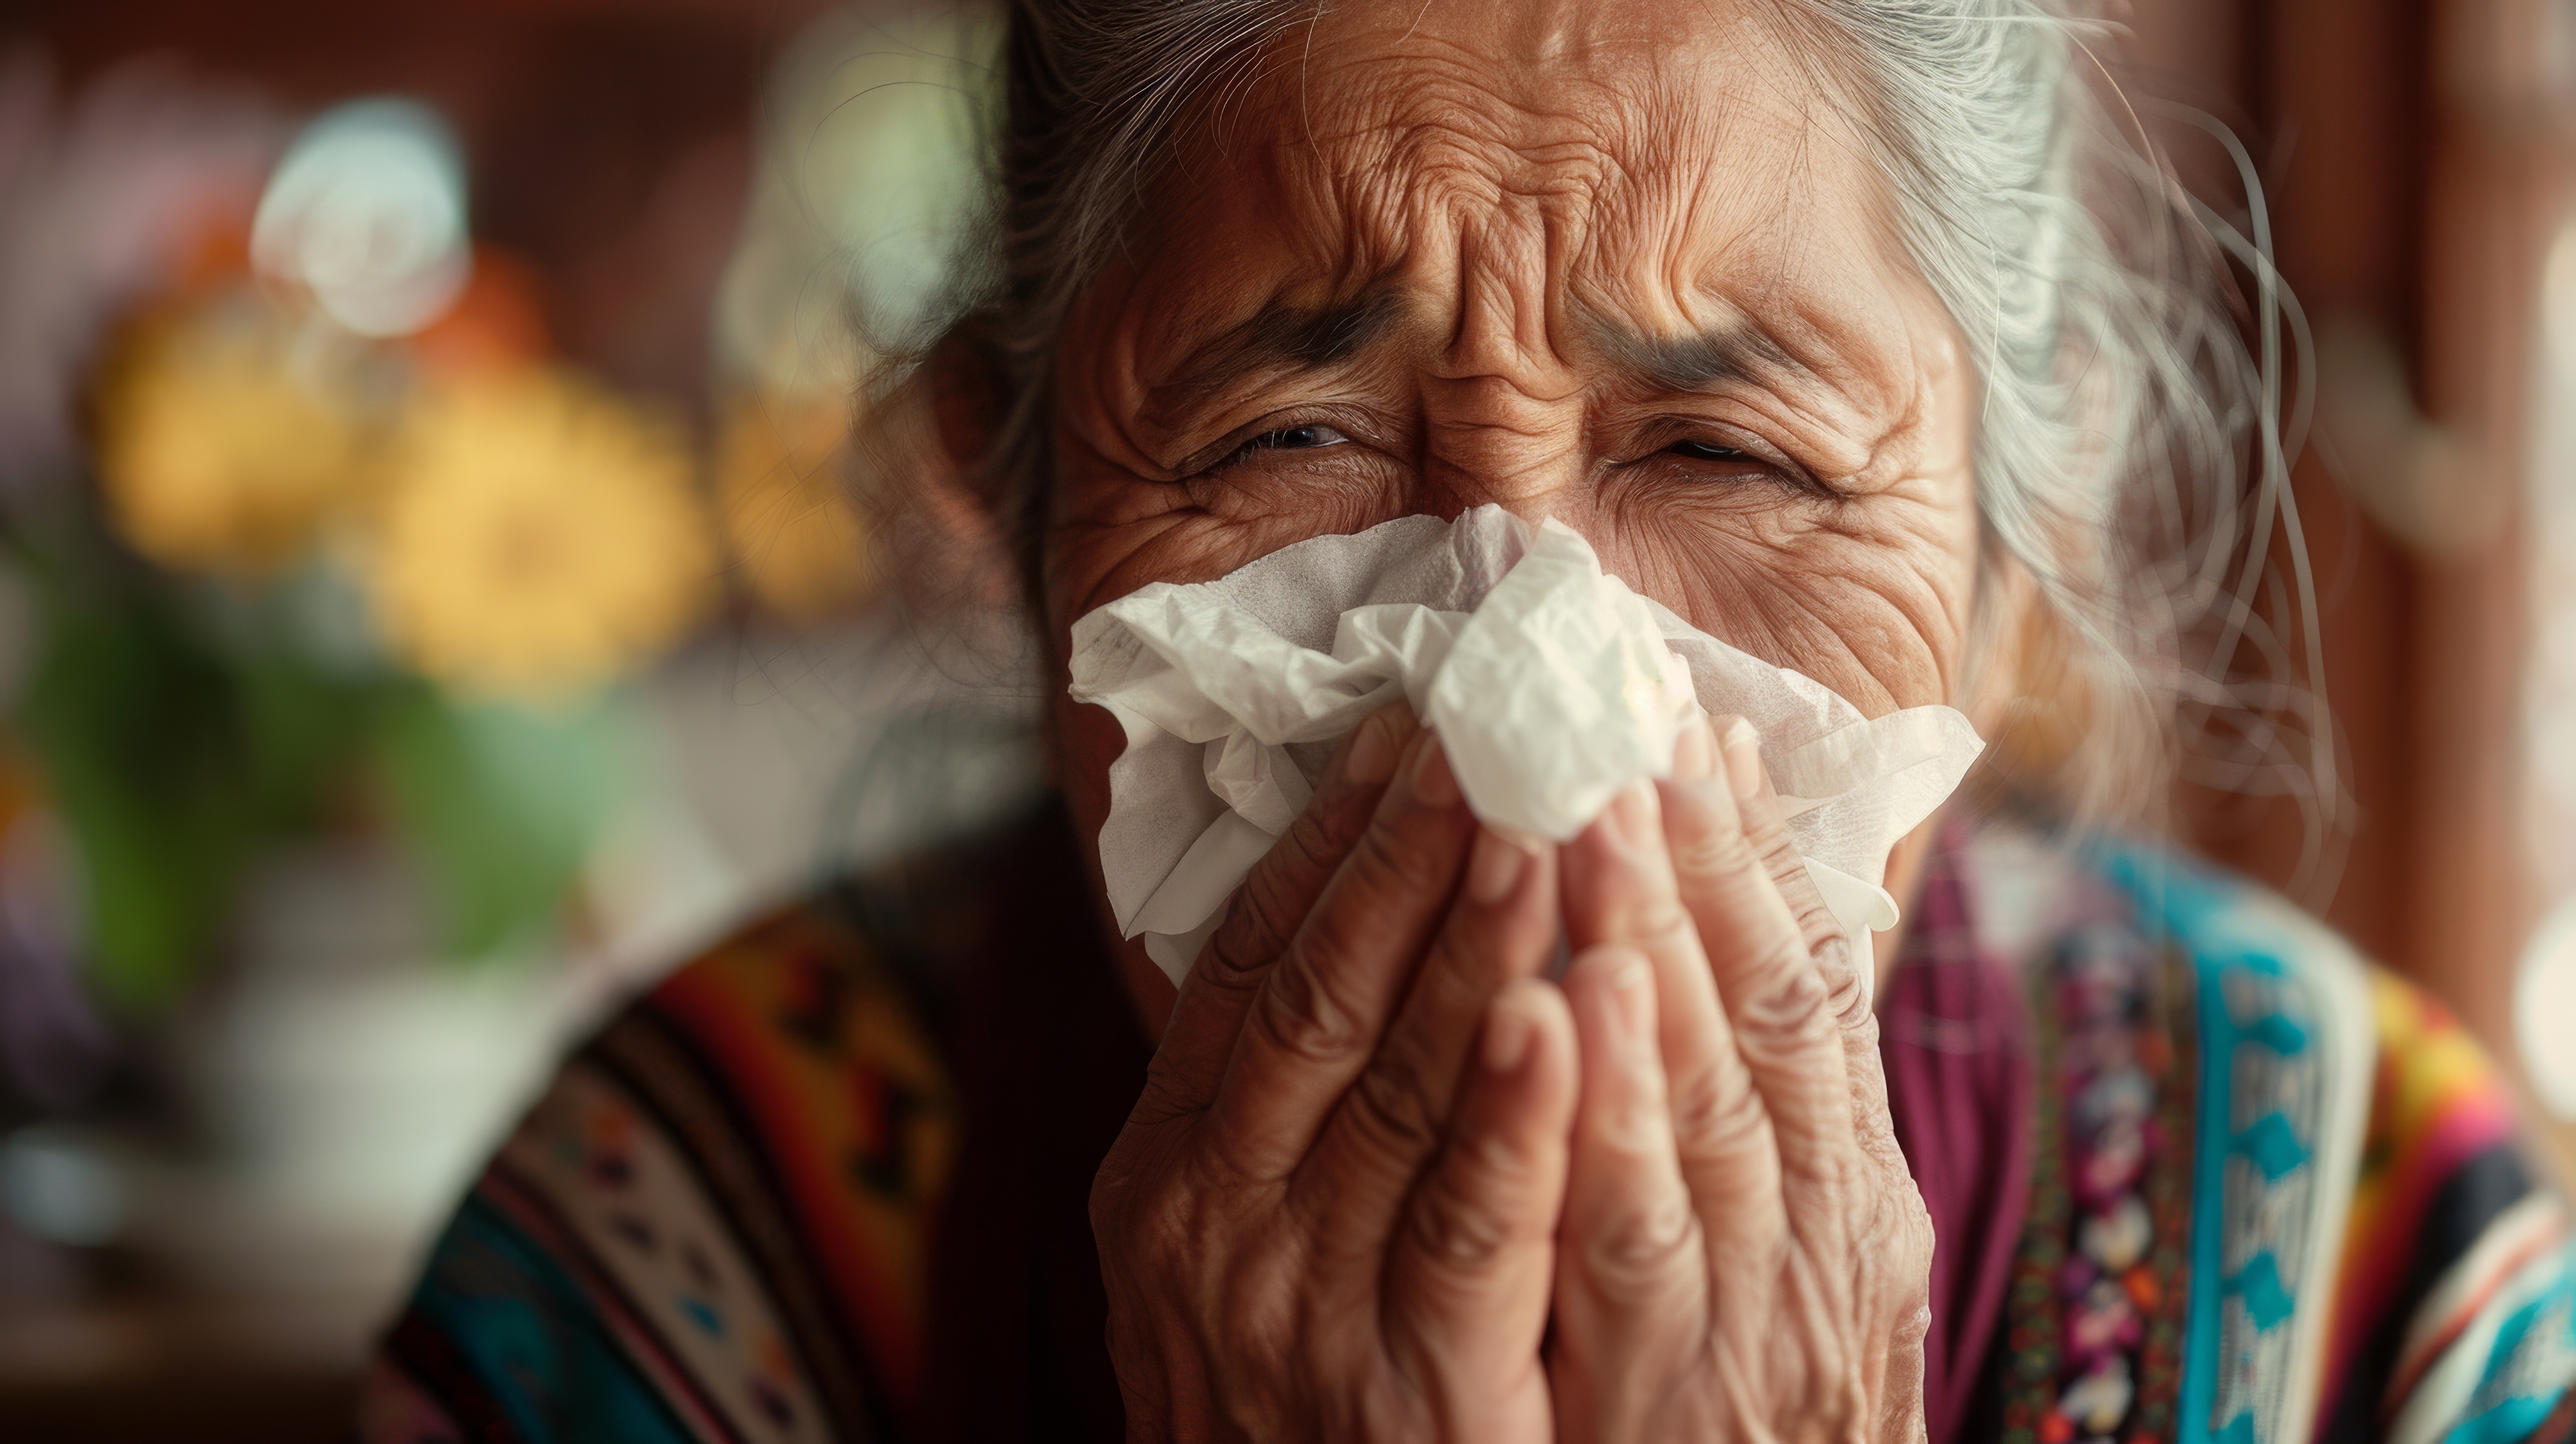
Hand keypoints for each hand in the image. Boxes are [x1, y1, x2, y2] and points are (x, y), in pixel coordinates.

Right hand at [1089, 706, 1578, 1441]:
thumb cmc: (1284, 1401)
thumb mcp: (1235, 1251)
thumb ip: (1270, 1111)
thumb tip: (1336, 913)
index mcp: (1165, 1173)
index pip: (1247, 964)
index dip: (1324, 839)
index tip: (1405, 723)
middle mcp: (1209, 1224)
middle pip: (1319, 993)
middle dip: (1411, 846)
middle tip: (1498, 715)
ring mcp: (1298, 1309)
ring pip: (1399, 1081)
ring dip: (1478, 935)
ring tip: (1551, 805)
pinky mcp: (1410, 1390)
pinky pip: (1473, 1226)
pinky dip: (1516, 1110)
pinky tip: (1565, 1004)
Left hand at [1545, 715, 1933, 1443]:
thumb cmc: (1757, 1404)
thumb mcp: (1795, 1258)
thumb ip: (1765, 1114)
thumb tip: (1726, 941)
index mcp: (1856, 1194)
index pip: (1815, 992)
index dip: (1762, 856)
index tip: (1706, 728)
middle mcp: (1823, 1242)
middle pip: (1763, 1022)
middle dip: (1697, 863)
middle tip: (1632, 716)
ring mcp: (1743, 1315)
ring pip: (1703, 1105)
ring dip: (1652, 948)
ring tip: (1595, 808)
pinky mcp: (1650, 1393)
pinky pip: (1622, 1236)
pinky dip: (1603, 1112)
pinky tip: (1559, 1003)